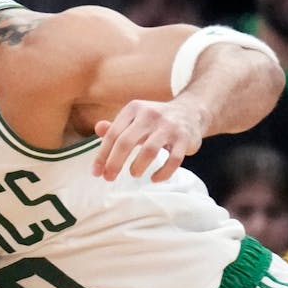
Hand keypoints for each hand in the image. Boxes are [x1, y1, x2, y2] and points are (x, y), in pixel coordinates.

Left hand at [91, 100, 205, 181]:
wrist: (191, 112)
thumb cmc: (154, 121)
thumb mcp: (134, 118)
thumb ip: (115, 126)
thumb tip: (98, 128)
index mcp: (134, 109)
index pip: (113, 134)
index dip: (102, 155)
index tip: (96, 173)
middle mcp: (150, 115)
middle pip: (126, 142)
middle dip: (114, 163)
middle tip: (109, 178)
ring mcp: (169, 126)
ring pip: (149, 150)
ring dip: (138, 166)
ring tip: (134, 174)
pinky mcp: (185, 139)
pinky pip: (173, 160)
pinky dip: (163, 173)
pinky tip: (154, 179)